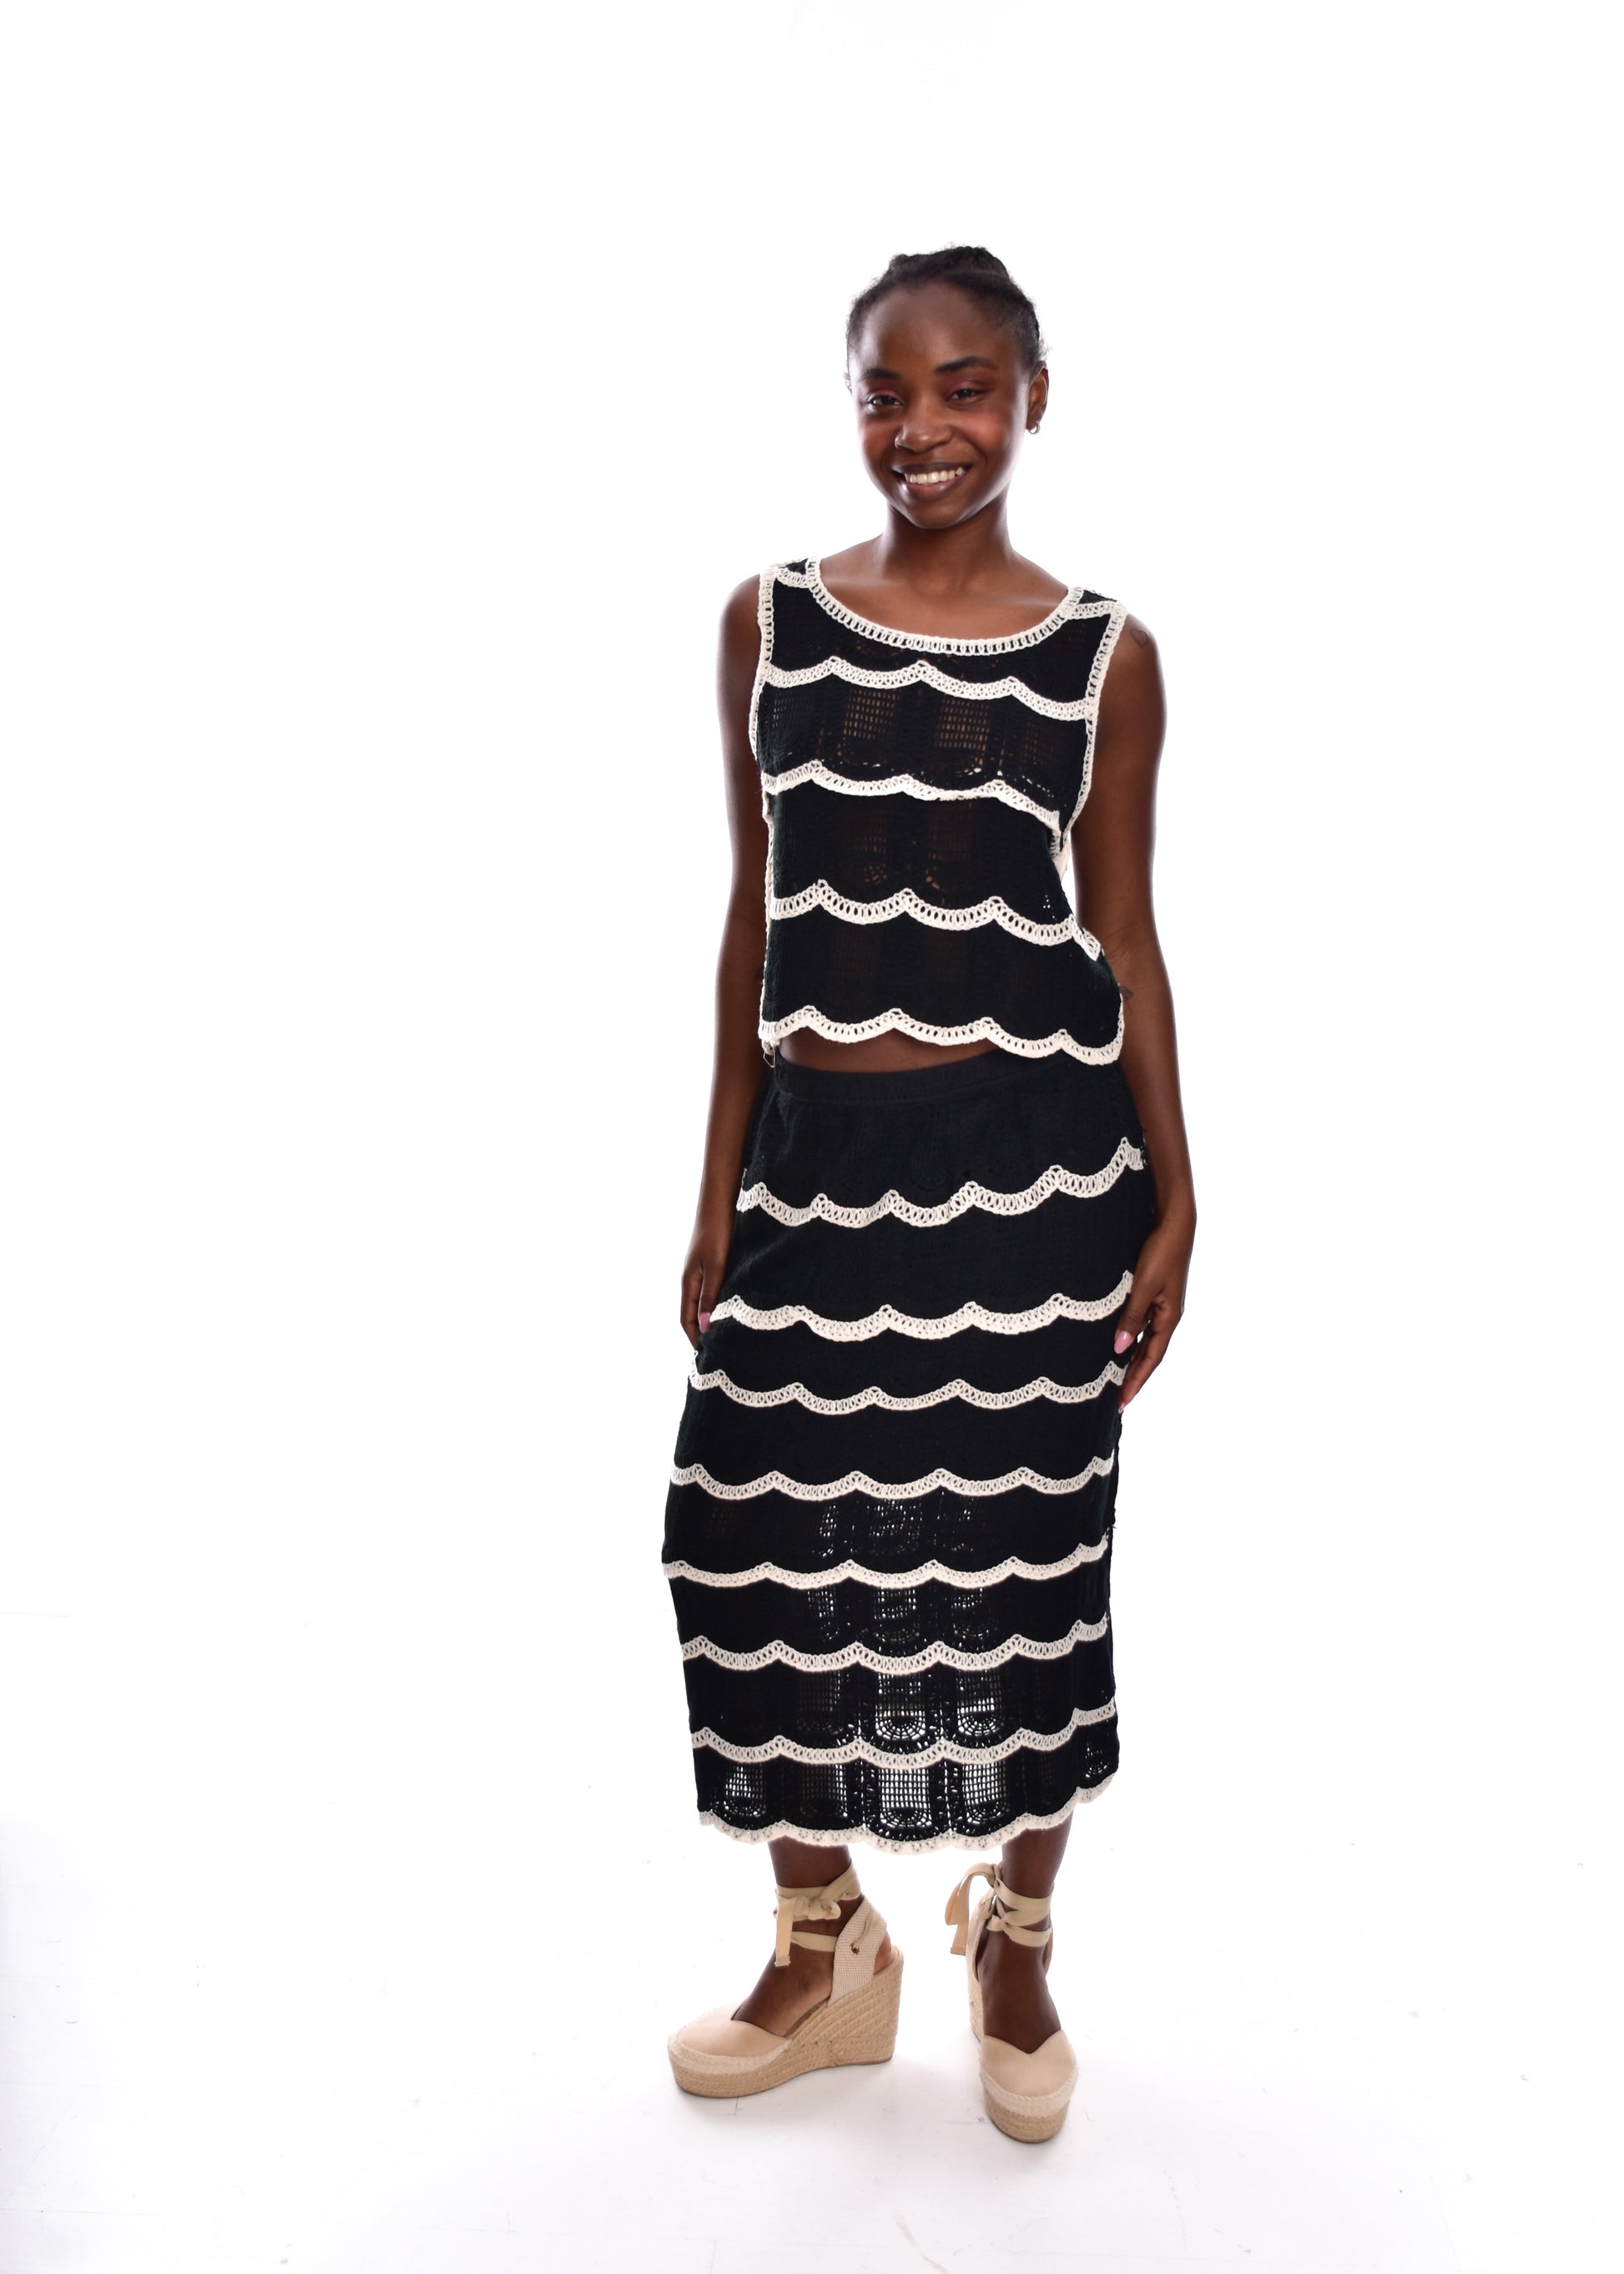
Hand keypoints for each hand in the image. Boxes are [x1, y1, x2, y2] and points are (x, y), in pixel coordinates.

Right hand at [680, 1201, 734, 1350]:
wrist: (722, 1198)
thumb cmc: (717, 1230)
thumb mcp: (715, 1266)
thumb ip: (710, 1296)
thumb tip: (705, 1329)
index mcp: (688, 1282)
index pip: (687, 1320)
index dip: (695, 1339)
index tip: (707, 1359)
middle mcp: (694, 1278)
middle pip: (695, 1313)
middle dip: (703, 1334)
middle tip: (719, 1354)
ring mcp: (703, 1269)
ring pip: (706, 1301)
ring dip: (714, 1319)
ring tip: (729, 1336)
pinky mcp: (715, 1261)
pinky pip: (716, 1289)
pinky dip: (722, 1304)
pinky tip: (737, 1308)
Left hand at [1113, 1211, 1192, 1409]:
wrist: (1174, 1223)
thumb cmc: (1160, 1252)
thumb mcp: (1143, 1286)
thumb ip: (1132, 1317)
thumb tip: (1119, 1349)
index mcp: (1169, 1317)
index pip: (1151, 1358)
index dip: (1136, 1380)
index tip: (1123, 1402)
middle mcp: (1167, 1315)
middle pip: (1149, 1353)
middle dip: (1134, 1376)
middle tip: (1117, 1399)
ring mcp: (1162, 1304)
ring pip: (1146, 1339)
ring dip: (1132, 1359)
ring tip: (1116, 1378)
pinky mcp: (1155, 1293)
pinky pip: (1143, 1323)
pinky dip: (1132, 1337)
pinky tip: (1120, 1341)